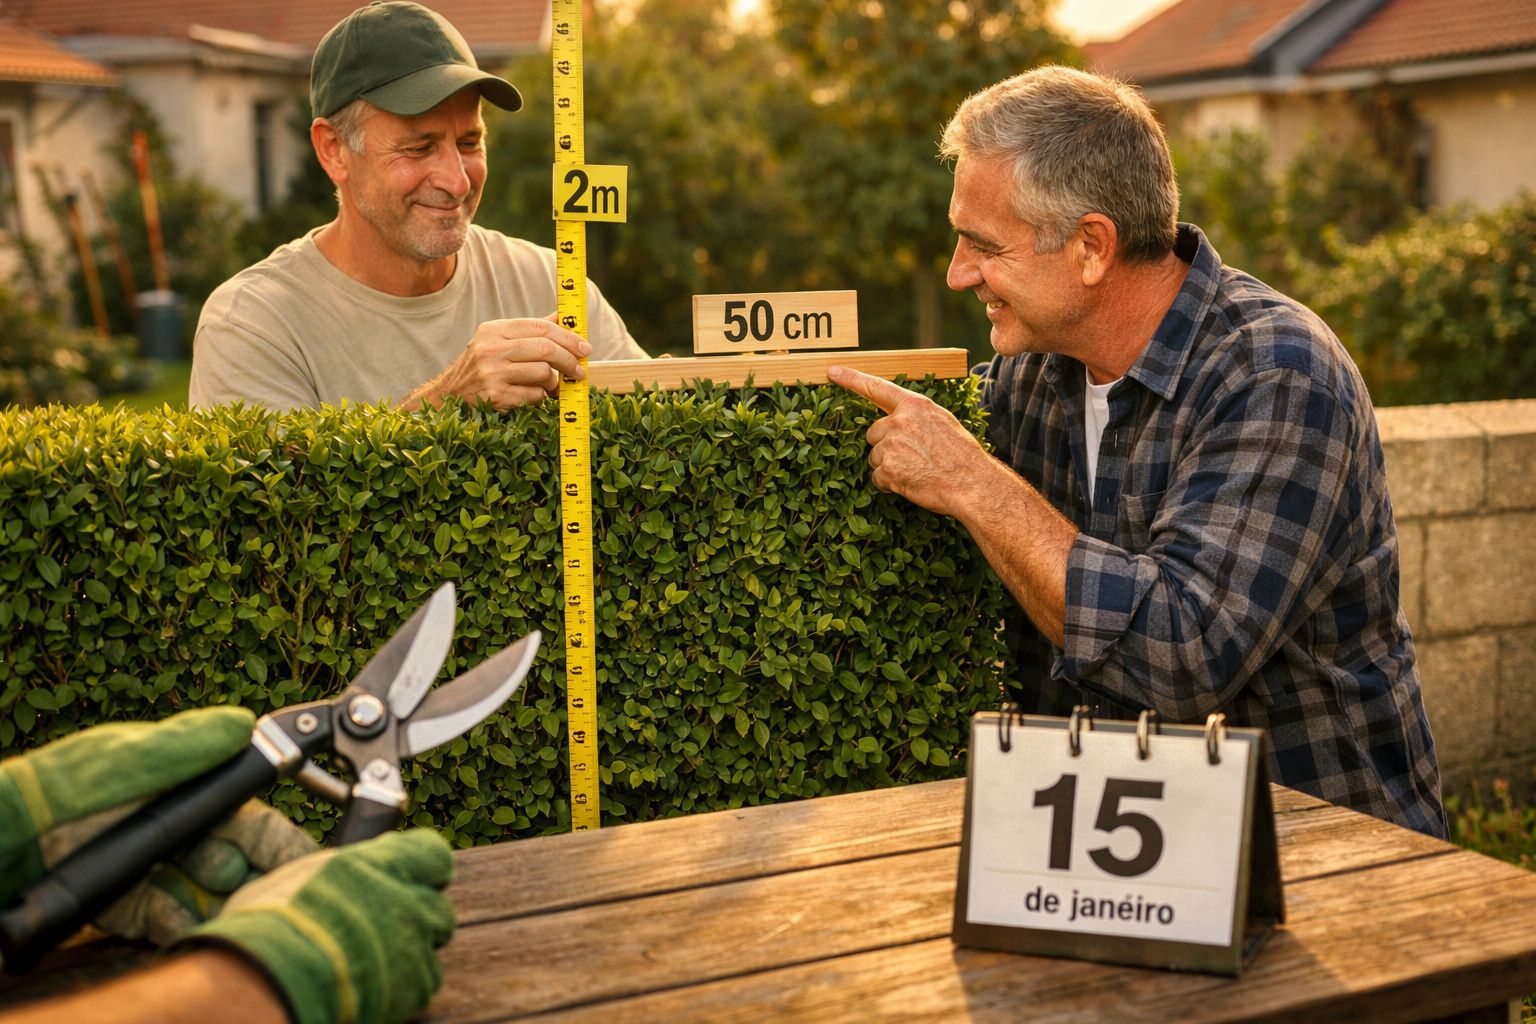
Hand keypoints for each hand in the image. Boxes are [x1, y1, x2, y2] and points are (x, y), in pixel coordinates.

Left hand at [0, 708, 316, 948]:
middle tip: (277, 898)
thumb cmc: (45, 794)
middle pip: (229, 855)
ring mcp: (140, 867)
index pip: (239, 808)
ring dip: (224, 906)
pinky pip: (162, 920)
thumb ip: (174, 747)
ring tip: (241, 919)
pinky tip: (191, 931)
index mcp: (170, 784)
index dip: (273, 836)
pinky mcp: (116, 905)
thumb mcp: (110, 763)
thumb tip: (243, 724)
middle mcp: (161, 825)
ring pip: (202, 892)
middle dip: (254, 877)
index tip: (302, 857)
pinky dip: (180, 927)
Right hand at [180, 829, 455, 1023]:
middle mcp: (409, 898)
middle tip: (384, 930)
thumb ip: (340, 870)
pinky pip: (423, 981)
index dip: (424, 871)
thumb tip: (347, 868)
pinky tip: (372, 987)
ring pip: (432, 944)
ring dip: (411, 951)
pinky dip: (404, 986)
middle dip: (417, 918)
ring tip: (373, 962)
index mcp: (384, 863)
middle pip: (437, 906)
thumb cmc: (270, 923)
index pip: (433, 855)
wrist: (270, 976)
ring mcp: (417, 941)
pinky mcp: (417, 983)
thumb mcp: (302, 876)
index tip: (409, 881)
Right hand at [408, 315, 590, 410]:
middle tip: (580, 371)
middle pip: (546, 349)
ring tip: (547, 385)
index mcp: (494, 330)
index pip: (541, 328)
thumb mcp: (499, 342)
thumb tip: (564, 317)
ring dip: (552, 382)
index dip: (568, 337)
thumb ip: (530, 331)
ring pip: (544, 373)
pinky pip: (535, 395)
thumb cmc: (482, 366)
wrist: (448, 395)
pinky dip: (540, 397)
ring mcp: (493, 374)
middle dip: (569, 360)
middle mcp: (491, 349)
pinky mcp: (496, 397)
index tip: (585, 347)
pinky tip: (530, 396)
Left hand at [827, 366, 992, 517]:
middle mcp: (900, 421)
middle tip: (912, 458)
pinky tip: (911, 483)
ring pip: (875, 457)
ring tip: (916, 471)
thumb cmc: (962, 456)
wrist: (972, 483)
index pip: (877, 388)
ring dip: (889, 467)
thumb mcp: (942, 422)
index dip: (852, 379)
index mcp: (915, 405)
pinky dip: (890, 484)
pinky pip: (877, 478)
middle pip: (873, 433)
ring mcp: (892, 445)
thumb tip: (896, 421)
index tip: (832, 371)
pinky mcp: (889, 470)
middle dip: (886, 446)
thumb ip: (916, 417)